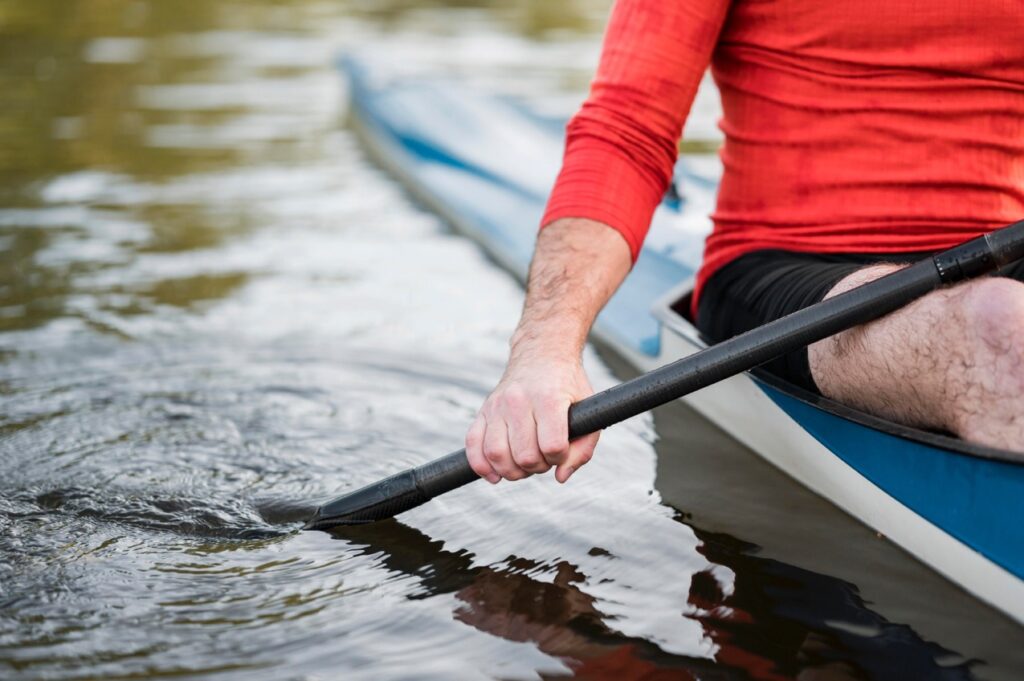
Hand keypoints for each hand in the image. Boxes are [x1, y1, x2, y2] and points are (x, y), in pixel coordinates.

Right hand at [465, 354, 600, 483]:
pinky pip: (473, 444)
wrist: (542, 354)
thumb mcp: (588, 411)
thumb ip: (583, 448)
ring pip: (496, 454)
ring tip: (524, 464)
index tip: (562, 449)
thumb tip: (560, 476)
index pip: (552, 446)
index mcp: (548, 399)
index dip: (560, 457)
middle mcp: (519, 401)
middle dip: (538, 466)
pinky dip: (482, 466)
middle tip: (544, 456)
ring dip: (513, 471)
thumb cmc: (568, 386)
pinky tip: (495, 474)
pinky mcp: (483, 411)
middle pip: (525, 456)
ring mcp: (497, 405)